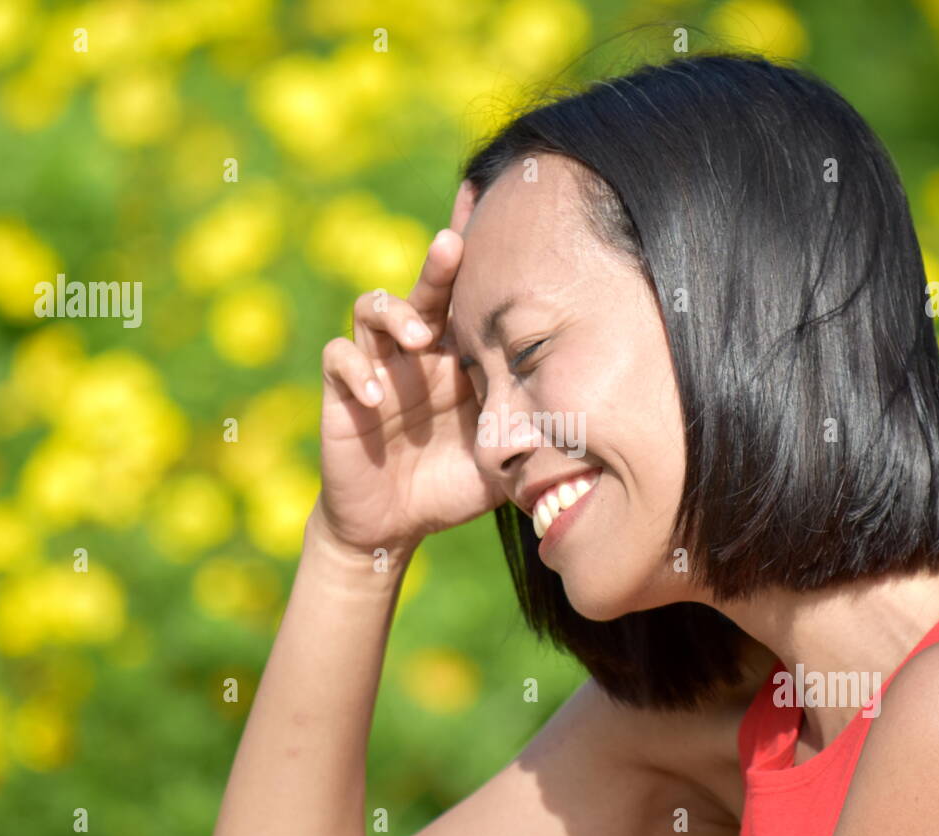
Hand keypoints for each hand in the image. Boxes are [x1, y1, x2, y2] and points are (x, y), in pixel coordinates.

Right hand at [312, 181, 506, 556]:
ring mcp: (379, 366)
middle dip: (438, 265)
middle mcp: (418, 351)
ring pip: (372, 308)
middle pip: (425, 288)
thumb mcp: (503, 458)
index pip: (469, 298)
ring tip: (417, 337)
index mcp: (459, 357)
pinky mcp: (343, 392)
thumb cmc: (454, 484)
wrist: (394, 526)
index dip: (477, 256)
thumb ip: (536, 437)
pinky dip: (355, 371)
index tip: (490, 207)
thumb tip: (600, 430)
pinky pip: (338, 359)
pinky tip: (378, 397)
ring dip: (394, 313)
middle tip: (453, 247)